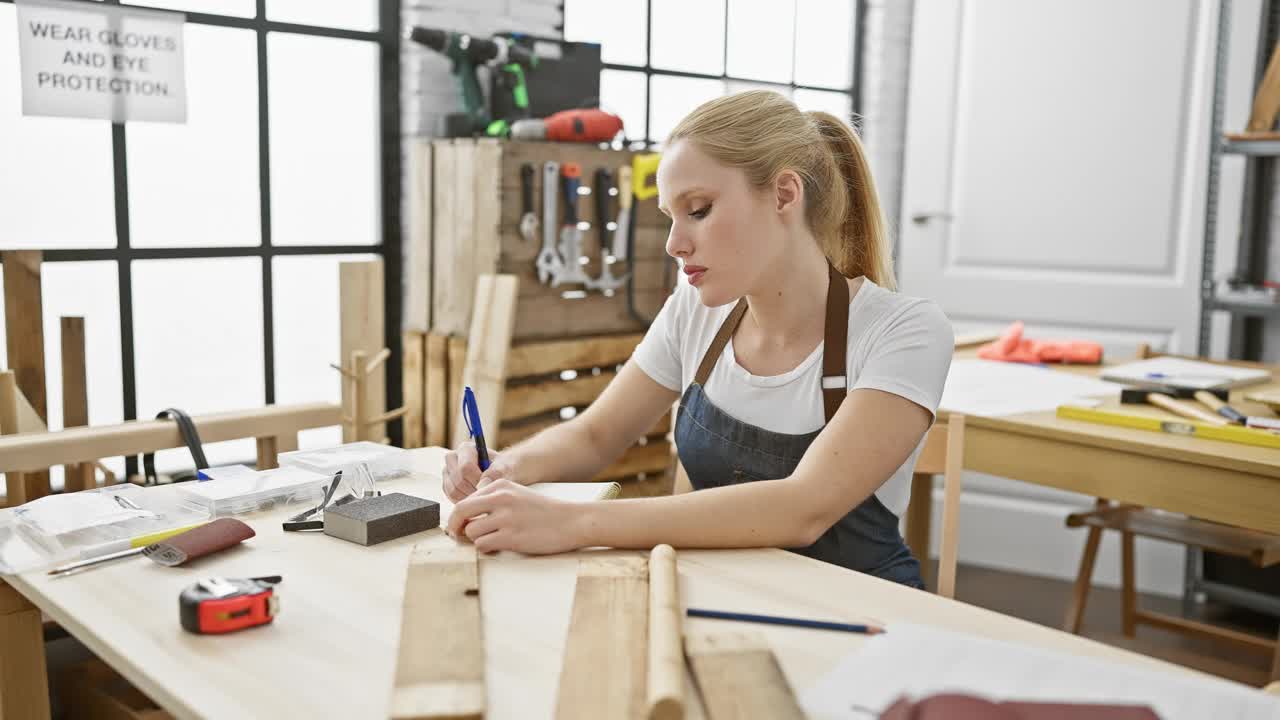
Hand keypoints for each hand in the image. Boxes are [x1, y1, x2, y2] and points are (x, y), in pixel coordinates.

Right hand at [442, 442, 517, 502]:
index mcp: (465, 449)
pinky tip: (474, 497)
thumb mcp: (504, 467)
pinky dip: (463, 501)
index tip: (488, 484)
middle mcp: (452, 458)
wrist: (497, 474)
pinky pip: (451, 497)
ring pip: (453, 490)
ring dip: (469, 497)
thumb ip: (496, 472)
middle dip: (474, 490)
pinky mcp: (445, 484)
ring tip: (482, 494)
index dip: (477, 480)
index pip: (465, 468)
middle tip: (486, 492)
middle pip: (459, 480)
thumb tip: (482, 483)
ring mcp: (446, 471)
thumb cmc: (501, 468)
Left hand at [445, 479, 584, 554]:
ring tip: (492, 540)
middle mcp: (500, 499)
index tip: (457, 525)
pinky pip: (483, 545)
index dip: (457, 516)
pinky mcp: (511, 537)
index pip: (465, 500)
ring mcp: (506, 518)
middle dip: (454, 527)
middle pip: (460, 512)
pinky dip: (487, 549)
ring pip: (471, 532)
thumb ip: (492, 501)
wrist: (571, 521)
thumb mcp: (516, 495)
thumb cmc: (543, 511)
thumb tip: (463, 518)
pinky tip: (499, 547)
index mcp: (500, 486)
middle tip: (456, 535)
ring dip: (477, 540)